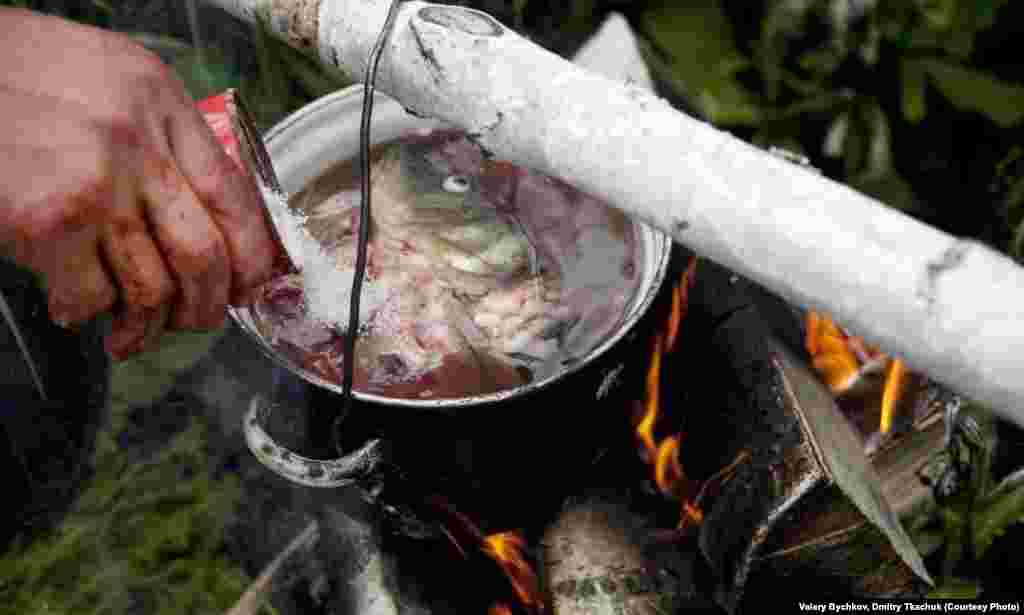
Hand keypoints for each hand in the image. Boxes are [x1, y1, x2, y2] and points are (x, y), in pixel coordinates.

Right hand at [0, 8, 279, 358]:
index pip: (234, 193)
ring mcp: (97, 184)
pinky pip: (92, 295)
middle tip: (196, 320)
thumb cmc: (16, 76)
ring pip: (153, 286)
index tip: (251, 285)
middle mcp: (139, 142)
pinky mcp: (49, 221)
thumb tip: (202, 213)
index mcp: (160, 102)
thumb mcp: (110, 81)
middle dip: (208, 305)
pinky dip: (85, 312)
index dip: (254, 254)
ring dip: (146, 325)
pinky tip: (72, 304)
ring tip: (130, 331)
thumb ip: (159, 137)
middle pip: (206, 252)